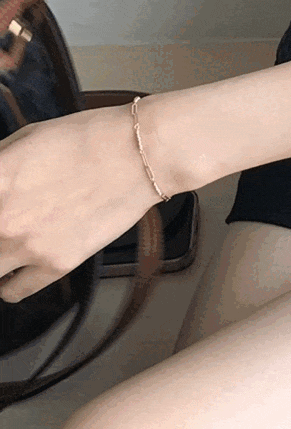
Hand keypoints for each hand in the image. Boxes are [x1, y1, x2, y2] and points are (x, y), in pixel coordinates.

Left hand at [0, 106, 173, 303]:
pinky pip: (13, 291)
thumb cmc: (88, 137)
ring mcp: (28, 245)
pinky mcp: (56, 264)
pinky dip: (7, 286)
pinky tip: (11, 274)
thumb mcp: (26, 137)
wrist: (139, 153)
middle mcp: (3, 218)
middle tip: (4, 226)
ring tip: (3, 252)